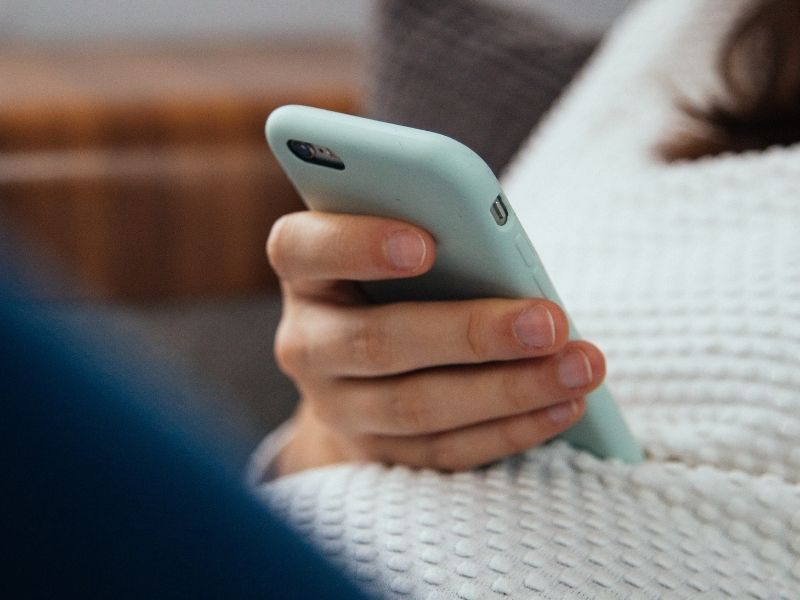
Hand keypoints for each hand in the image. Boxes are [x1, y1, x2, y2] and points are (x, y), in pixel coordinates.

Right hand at [266, 211, 604, 474]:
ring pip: (417, 406)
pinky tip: (564, 406)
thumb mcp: (396, 241)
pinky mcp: (378, 452)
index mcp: (306, 272)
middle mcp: (307, 342)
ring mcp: (337, 405)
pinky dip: (510, 430)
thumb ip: (430, 230)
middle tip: (550, 322)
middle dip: (470, 333)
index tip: (426, 244)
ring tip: (579, 367)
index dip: (357, 245)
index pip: (302, 249)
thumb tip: (499, 246)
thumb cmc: (396, 279)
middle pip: (377, 342)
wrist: (361, 366)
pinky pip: (445, 450)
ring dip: (508, 390)